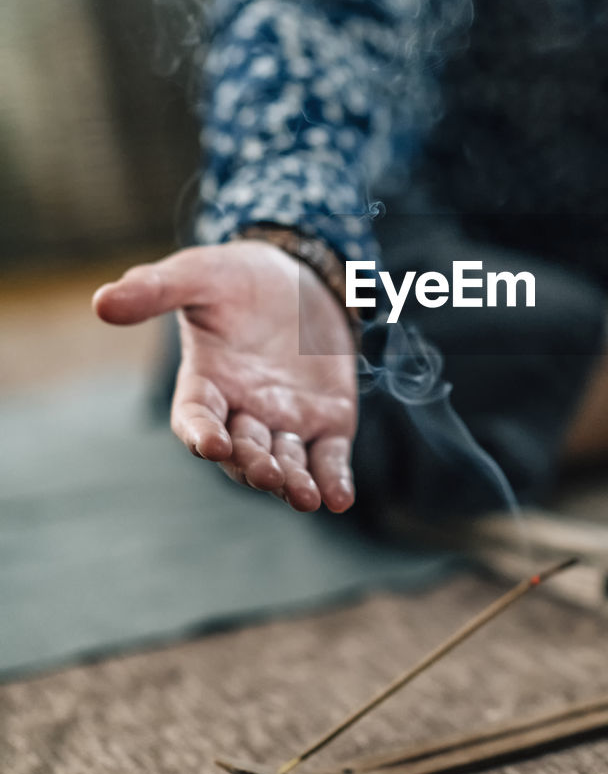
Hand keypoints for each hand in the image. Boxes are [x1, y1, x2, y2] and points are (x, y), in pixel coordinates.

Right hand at [93, 241, 356, 511]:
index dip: (201, 433)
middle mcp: (242, 412)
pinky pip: (329, 457)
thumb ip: (155, 289)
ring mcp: (285, 421)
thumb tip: (102, 302)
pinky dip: (333, 480)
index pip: (195, 418)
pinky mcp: (327, 421)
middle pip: (243, 450)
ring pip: (286, 463)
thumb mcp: (198, 274)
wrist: (296, 276)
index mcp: (205, 384)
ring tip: (304, 497)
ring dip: (293, 484)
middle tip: (267, 475)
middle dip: (254, 465)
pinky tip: (339, 498)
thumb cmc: (234, 278)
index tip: (210, 444)